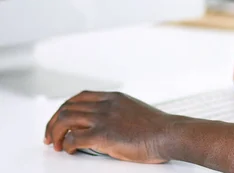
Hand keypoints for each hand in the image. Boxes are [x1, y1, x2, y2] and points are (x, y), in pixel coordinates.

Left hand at [44, 91, 173, 162]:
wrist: (169, 134)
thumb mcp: (135, 111)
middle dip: (53, 122)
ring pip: (65, 119)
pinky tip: (69, 150)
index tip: (60, 121)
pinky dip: (66, 145)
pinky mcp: (103, 135)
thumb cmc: (158, 128)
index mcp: (114, 97)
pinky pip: (74, 138)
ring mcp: (104, 118)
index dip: (65, 108)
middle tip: (51, 137)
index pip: (80, 96)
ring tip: (56, 145)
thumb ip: (119, 113)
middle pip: (68, 107)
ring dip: (55, 133)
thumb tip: (106, 125)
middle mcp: (106, 104)